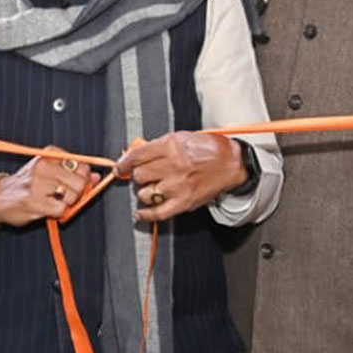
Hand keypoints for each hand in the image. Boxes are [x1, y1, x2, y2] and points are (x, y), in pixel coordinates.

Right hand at [0, 150, 100, 226]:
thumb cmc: (26, 184)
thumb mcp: (49, 172)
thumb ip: (74, 173)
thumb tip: (96, 178)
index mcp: (49, 155)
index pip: (81, 165)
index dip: (85, 178)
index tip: (80, 184)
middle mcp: (43, 165)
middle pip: (80, 181)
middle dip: (78, 193)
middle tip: (65, 196)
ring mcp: (38, 183)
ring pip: (72, 196)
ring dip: (67, 203)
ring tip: (53, 201)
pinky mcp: (35, 201)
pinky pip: (61, 209)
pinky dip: (58, 213)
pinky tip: (47, 208)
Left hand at [114, 132, 244, 223]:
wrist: (232, 163)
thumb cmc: (208, 148)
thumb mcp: (182, 137)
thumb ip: (157, 146)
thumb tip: (133, 154)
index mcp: (172, 146)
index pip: (137, 156)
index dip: (124, 163)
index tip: (120, 168)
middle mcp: (174, 165)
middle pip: (139, 175)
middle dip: (139, 176)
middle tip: (145, 175)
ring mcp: (179, 186)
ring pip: (145, 194)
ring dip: (144, 192)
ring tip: (152, 188)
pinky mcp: (185, 202)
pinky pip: (158, 213)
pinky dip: (146, 215)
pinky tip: (140, 213)